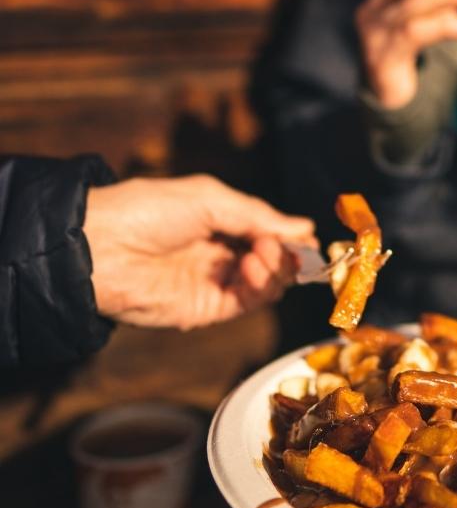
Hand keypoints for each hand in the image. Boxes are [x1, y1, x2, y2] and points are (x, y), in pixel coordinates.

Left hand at [84, 175, 317, 329]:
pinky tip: (252, 266)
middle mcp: (221, 254)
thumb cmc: (147, 210)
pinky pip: (249, 302)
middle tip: (279, 245)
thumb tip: (304, 228)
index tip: (304, 235)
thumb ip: (258, 216)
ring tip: (262, 254)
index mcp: (220, 223)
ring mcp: (215, 283)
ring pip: (268, 284)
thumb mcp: (210, 198)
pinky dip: (261, 286)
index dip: (290, 235)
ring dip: (276, 268)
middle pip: (275, 260)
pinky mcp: (208, 309)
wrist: (101, 247)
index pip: (270, 233)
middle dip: (287, 252)